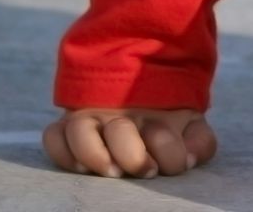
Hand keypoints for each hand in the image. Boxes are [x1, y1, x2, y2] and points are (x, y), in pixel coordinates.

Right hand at [42, 107, 217, 179]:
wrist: (140, 81)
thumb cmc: (168, 119)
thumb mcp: (191, 126)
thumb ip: (199, 141)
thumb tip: (188, 160)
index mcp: (153, 113)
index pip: (162, 135)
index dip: (171, 153)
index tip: (177, 163)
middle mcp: (120, 115)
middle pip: (120, 133)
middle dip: (134, 157)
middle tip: (145, 170)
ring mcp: (92, 118)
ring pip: (80, 132)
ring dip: (94, 156)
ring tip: (111, 171)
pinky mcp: (68, 126)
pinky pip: (53, 136)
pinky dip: (62, 152)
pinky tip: (80, 167)